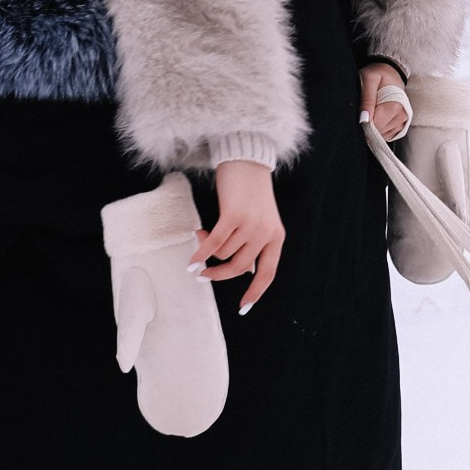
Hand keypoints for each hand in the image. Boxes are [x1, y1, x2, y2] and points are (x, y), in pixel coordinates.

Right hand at [196, 159, 285, 312]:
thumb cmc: (250, 192)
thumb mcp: (260, 220)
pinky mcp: (233, 216)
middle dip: (218, 273)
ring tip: (201, 234)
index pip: (267, 273)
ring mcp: (251, 225)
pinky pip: (214, 243)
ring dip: (208, 250)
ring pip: (223, 254)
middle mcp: (266, 233)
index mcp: (276, 237)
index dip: (255, 292)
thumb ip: (252, 243)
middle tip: (203, 273)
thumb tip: (234, 268)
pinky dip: (201, 253)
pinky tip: (192, 259)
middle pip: (239, 267)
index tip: (243, 307)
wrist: (247, 161)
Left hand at [360, 65, 411, 141]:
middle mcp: (402, 115)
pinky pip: (387, 134)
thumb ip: (367, 99)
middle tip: (363, 108)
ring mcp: (403, 121)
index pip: (375, 125)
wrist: (390, 71)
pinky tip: (376, 116)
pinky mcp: (401, 124)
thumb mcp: (369, 79)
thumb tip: (364, 119)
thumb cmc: (377, 74)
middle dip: (367, 124)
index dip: (363, 122)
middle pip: (379, 131)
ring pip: (382, 134)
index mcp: (395, 105)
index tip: (358, 112)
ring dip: (373, 126)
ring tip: (371, 110)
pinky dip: (379, 128)